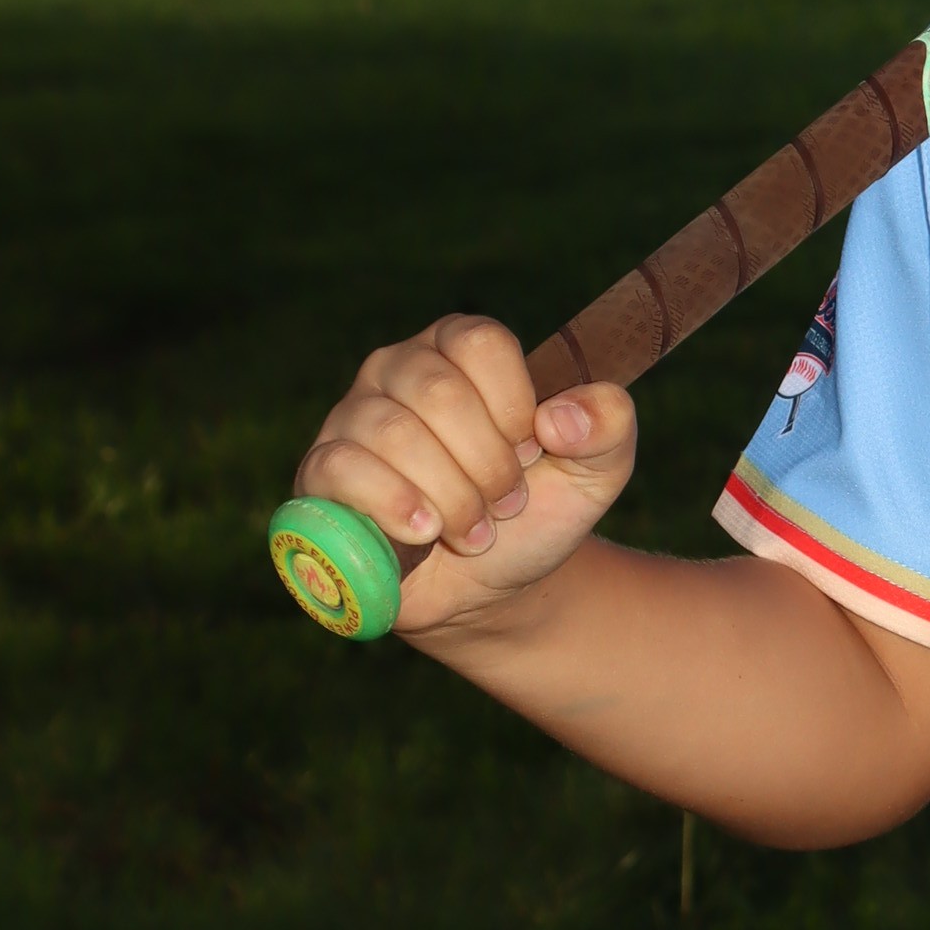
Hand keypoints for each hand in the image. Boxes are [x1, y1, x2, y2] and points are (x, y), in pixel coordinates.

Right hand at [288, 314, 636, 639]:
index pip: (479, 342)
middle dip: (487, 465)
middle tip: (507, 504)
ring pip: (392, 434)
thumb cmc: (536, 512)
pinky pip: (341, 467)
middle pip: (437, 392)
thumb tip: (560, 417)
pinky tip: (424, 532)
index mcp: (458, 349)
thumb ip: (609, 424)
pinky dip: (392, 505)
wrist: (493, 586)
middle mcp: (398, 369)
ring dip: (450, 497)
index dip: (514, 406)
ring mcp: (351, 417)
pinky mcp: (320, 471)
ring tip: (474, 531)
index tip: (533, 451)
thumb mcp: (598, 470)